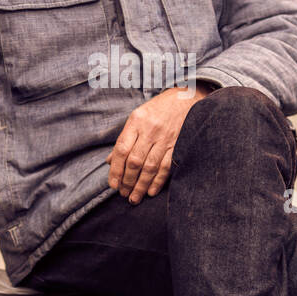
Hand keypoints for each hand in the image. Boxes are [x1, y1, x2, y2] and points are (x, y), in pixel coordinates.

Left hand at [107, 82, 214, 202]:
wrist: (187, 97)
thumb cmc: (158, 109)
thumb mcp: (137, 117)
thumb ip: (124, 139)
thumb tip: (109, 161)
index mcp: (136, 121)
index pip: (121, 150)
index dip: (115, 170)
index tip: (113, 184)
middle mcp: (150, 129)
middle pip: (135, 161)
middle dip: (128, 181)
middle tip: (124, 194)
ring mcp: (165, 137)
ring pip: (150, 167)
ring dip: (141, 185)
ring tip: (134, 197)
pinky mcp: (178, 144)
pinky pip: (167, 166)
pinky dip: (158, 181)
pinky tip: (151, 191)